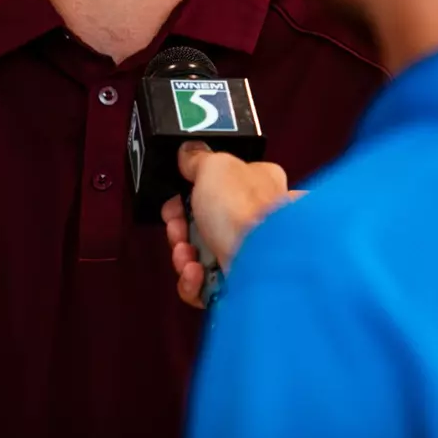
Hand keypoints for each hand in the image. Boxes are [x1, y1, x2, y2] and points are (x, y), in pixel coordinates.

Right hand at [161, 142, 301, 307]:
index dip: (189, 192)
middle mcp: (254, 219)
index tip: (174, 198)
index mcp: (256, 183)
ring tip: (187, 255)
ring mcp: (247, 254)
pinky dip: (192, 281)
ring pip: (199, 256)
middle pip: (202, 223)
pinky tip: (196, 274)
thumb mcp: (215, 166)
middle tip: (177, 228)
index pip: (217, 185)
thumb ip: (199, 158)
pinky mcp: (237, 284)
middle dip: (180, 227)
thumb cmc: (244, 210)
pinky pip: (204, 286)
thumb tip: (189, 152)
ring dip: (183, 255)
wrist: (263, 263)